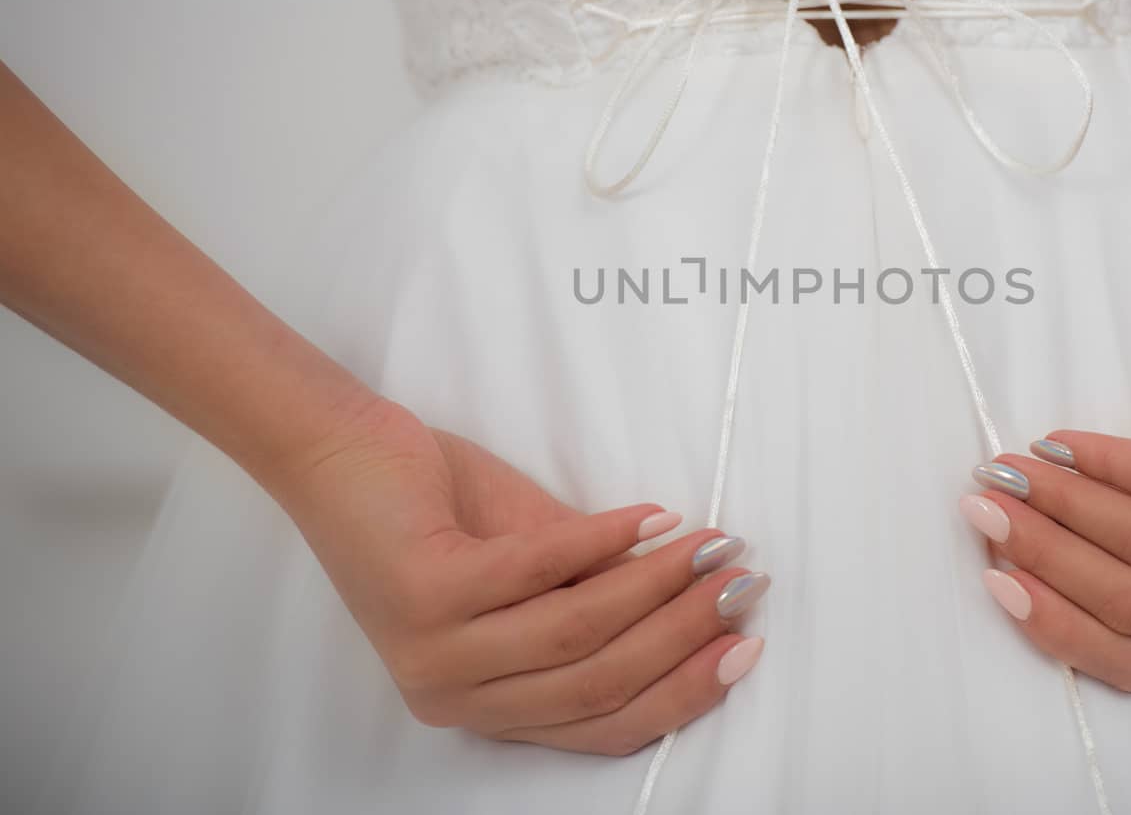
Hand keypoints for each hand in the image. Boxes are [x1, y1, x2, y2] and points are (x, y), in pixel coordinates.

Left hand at [273, 399, 768, 753]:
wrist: (339, 452)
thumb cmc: (435, 508)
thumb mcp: (532, 563)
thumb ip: (599, 593)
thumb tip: (699, 593)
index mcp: (484, 703)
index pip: (603, 726)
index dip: (683, 691)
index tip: (743, 645)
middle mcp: (455, 695)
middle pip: (600, 683)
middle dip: (686, 634)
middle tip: (742, 584)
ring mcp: (435, 649)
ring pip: (577, 635)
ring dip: (659, 586)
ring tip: (710, 546)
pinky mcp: (424, 592)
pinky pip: (538, 571)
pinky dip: (605, 541)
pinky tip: (650, 518)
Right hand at [958, 304, 1130, 691]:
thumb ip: (1129, 523)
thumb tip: (1025, 524)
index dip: (1054, 624)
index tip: (995, 578)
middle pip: (1129, 603)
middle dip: (1040, 556)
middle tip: (983, 510)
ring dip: (1059, 504)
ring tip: (1007, 472)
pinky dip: (1103, 462)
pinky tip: (1060, 442)